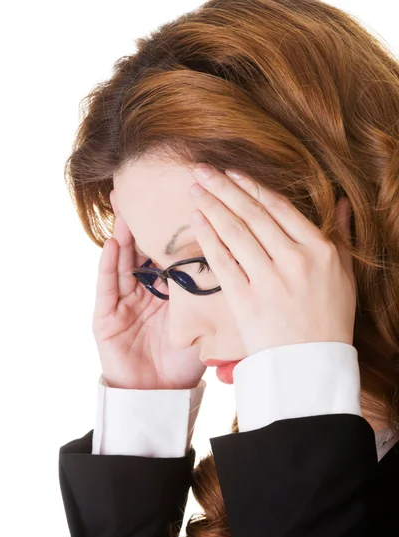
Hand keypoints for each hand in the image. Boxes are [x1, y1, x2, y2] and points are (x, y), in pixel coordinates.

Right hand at [91, 190, 205, 389]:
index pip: (169, 252)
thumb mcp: (202, 325)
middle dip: (142, 221)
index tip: (181, 200)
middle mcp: (144, 291)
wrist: (160, 395)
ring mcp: (123, 302)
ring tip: (124, 205)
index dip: (173, 228)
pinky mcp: (105, 318)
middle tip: (144, 189)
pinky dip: (108, 266)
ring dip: (123, 233)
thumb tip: (249, 270)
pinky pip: (106, 287)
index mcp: (167, 292)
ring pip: (122, 261)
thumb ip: (215, 299)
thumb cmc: (183, 363)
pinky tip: (111, 244)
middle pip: (142, 250)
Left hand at [188, 164, 355, 356]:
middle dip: (224, 188)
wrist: (310, 364)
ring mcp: (269, 280)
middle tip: (202, 169)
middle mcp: (294, 260)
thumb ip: (341, 235)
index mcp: (319, 250)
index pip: (280, 208)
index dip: (252, 187)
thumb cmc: (329, 318)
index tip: (233, 172)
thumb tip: (341, 201)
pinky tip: (196, 221)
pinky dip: (208, 239)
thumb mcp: (344, 275)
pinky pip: (223, 262)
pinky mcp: (247, 300)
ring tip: (195, 189)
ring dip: (212, 207)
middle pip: (253, 214)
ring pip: (236, 233)